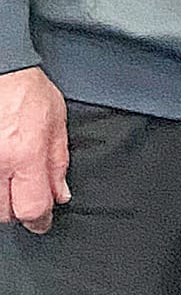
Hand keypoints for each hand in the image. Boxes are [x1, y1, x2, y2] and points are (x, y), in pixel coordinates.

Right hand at [0, 67, 69, 233]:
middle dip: (20, 208)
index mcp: (25, 155)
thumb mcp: (57, 123)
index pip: (32, 207)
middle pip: (6, 213)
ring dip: (3, 200)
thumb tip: (60, 194)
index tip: (43, 222)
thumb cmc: (27, 92)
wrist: (0, 72)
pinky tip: (4, 171)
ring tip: (12, 180)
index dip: (40, 221)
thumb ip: (58, 162)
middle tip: (28, 193)